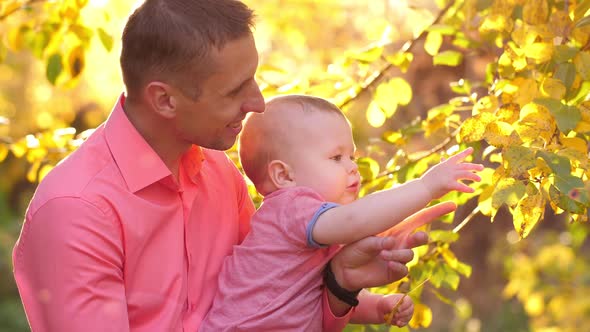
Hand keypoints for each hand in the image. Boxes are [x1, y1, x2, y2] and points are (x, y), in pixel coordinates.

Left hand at [330, 202, 455, 290]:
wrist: (346, 268)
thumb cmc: (354, 248)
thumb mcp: (364, 239)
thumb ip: (377, 240)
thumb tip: (391, 244)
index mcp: (396, 227)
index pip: (419, 217)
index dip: (436, 211)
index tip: (453, 204)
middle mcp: (401, 241)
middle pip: (422, 236)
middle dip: (422, 237)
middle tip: (418, 237)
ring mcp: (400, 256)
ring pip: (410, 254)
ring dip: (398, 253)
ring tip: (383, 254)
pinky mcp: (396, 271)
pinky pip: (403, 268)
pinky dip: (396, 265)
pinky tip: (387, 263)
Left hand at [379, 294, 413, 326]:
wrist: (386, 309)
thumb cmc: (388, 303)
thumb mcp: (388, 301)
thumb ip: (392, 304)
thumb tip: (395, 309)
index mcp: (407, 299)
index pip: (408, 302)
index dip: (403, 307)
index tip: (397, 310)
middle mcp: (410, 307)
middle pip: (408, 312)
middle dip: (401, 314)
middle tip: (394, 315)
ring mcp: (409, 315)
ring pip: (406, 318)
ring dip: (398, 319)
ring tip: (391, 318)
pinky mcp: (406, 321)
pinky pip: (403, 324)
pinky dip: (399, 323)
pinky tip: (395, 322)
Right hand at [420, 147, 483, 198]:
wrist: (422, 188)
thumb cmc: (429, 180)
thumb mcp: (436, 170)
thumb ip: (442, 164)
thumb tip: (443, 159)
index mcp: (446, 164)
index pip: (457, 157)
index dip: (465, 153)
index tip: (471, 149)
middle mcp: (449, 168)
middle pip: (465, 165)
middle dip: (474, 166)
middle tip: (482, 167)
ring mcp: (449, 176)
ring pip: (465, 174)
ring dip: (474, 176)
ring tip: (479, 179)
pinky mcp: (448, 184)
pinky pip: (461, 186)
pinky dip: (467, 188)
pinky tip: (472, 190)